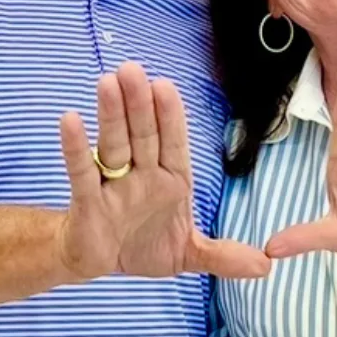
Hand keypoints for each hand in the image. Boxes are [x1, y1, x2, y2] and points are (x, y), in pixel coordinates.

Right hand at [56, 62, 270, 282]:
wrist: (102, 261)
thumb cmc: (144, 244)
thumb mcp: (189, 253)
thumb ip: (223, 256)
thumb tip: (266, 267)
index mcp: (170, 180)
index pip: (172, 142)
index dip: (169, 116)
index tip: (166, 87)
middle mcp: (142, 175)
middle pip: (142, 134)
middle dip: (139, 104)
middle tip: (133, 70)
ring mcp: (113, 185)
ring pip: (114, 144)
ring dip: (111, 114)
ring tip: (108, 82)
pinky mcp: (87, 201)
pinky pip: (82, 171)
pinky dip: (76, 147)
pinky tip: (70, 119)